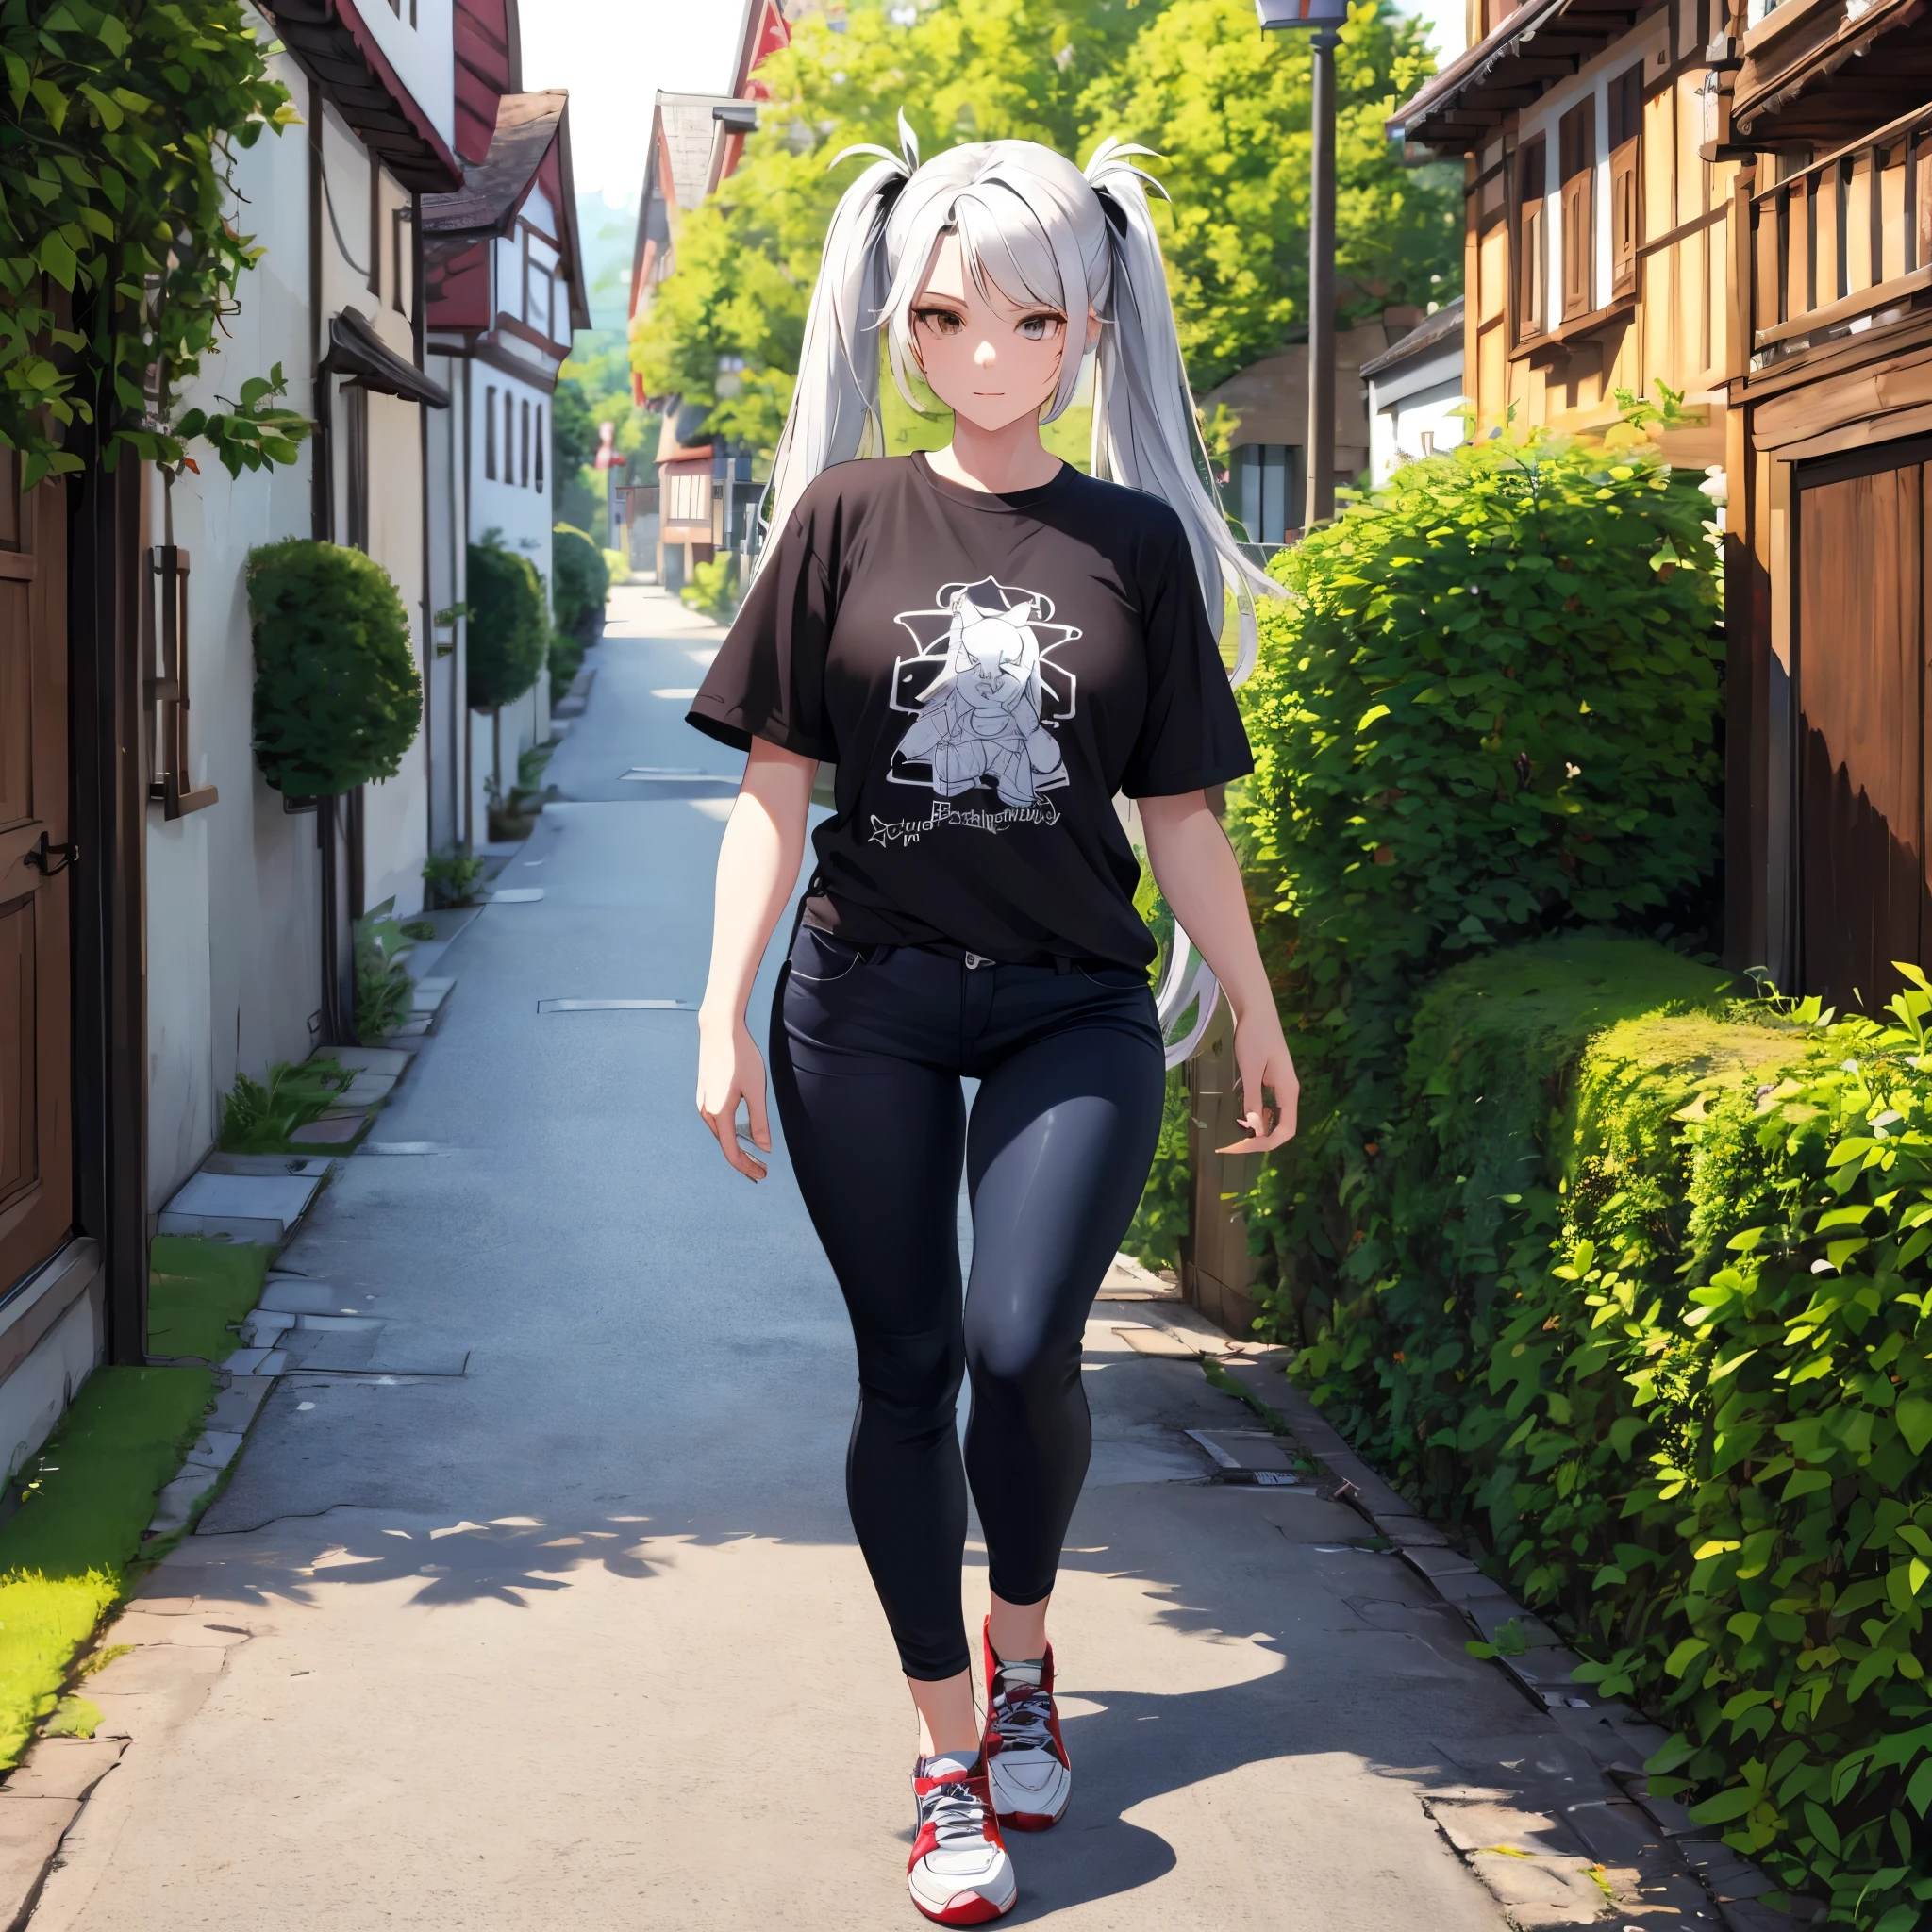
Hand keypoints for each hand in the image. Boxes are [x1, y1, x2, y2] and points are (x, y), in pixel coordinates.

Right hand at [697, 1010, 770, 1179]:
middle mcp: (707, 1111)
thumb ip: (760, 1121)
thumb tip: (765, 1147)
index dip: (747, 1167)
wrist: (719, 1030)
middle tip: (762, 1169)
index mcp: (720, 1113)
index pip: (732, 1152)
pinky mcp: (703, 1094)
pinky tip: (741, 1131)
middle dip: (743, 1160)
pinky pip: (716, 1122)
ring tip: (753, 1154)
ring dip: (735, 1146)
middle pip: (725, 1145)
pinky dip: (729, 1133)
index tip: (762, 1174)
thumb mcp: (756, 1090)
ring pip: (720, 1134)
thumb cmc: (740, 1057)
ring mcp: (702, 1102)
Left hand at [1217, 1015, 1298, 1153]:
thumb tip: (1255, 1129)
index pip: (1286, 1130)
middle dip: (1259, 1140)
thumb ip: (1253, 1100)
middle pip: (1281, 1127)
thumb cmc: (1254, 1037)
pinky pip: (1269, 1106)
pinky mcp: (1271, 1081)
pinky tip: (1242, 1116)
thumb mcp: (1250, 1070)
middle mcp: (1288, 1092)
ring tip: (1235, 1135)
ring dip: (1258, 1130)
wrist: (1256, 1010)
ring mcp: (1281, 1086)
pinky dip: (1257, 1116)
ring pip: (1275, 1118)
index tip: (1242, 1146)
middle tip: (1232, 1145)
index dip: (1266, 1143)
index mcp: (1288, 1091)